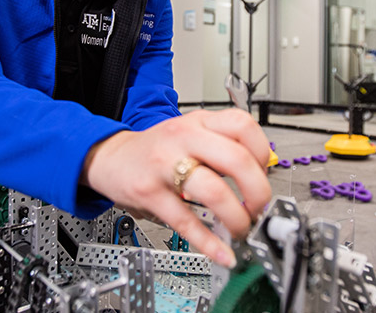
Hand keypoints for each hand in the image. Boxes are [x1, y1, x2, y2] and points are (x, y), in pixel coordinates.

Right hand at [82, 109, 271, 266]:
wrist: (111, 157)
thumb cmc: (155, 149)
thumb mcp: (189, 133)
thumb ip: (221, 147)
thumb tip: (258, 179)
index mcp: (198, 122)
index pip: (243, 126)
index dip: (262, 154)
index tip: (264, 175)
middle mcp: (183, 138)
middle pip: (236, 159)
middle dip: (258, 191)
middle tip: (258, 208)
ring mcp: (165, 165)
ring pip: (214, 190)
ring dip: (236, 217)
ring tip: (240, 229)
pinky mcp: (150, 193)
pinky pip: (186, 220)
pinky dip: (208, 242)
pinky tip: (220, 252)